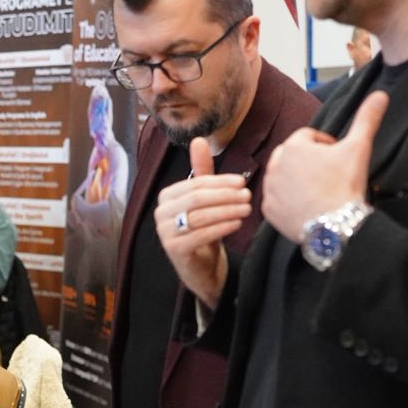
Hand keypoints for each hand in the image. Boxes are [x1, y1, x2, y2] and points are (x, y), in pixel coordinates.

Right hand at [152, 138, 249, 309]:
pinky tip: (237, 224)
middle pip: (197, 198)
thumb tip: (199, 140)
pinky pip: (200, 235)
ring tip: (247, 209)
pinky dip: (221, 227)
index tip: (242, 183)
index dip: (220, 182)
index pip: (195, 184)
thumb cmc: (204, 229)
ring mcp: (164, 232)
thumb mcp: (205, 199)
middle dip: (225, 196)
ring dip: (227, 211)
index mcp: (167, 196)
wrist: (201, 267)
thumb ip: (202, 172)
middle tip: (247, 196)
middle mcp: (161, 213)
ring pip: (200, 216)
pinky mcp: (174, 250)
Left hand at [261, 91, 387, 243]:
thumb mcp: (358, 148)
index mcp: (294, 146)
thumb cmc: (345, 185)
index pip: (308, 136)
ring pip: (283, 177)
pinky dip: (288, 201)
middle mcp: (275, 165)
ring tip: (319, 190)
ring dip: (297, 179)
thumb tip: (381, 95)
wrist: (336, 226)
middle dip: (309, 161)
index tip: (337, 157)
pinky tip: (306, 205)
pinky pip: (277, 200)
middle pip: (293, 155)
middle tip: (329, 175)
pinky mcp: (268, 210)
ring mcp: (270, 188)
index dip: (325, 145)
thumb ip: (367, 119)